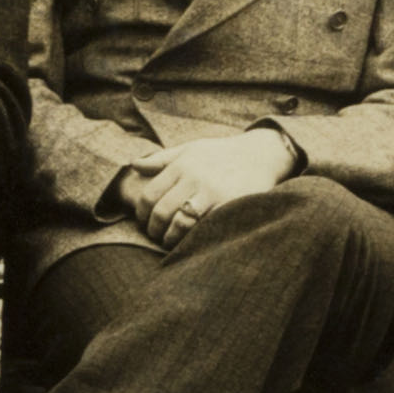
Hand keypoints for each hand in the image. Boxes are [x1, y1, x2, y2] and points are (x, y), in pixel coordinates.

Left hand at [136, 127, 297, 248]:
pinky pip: (205, 226)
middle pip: (162, 211)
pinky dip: (193, 238)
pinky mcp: (229, 205)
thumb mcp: (190, 149)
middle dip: (153, 229)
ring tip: (168, 242)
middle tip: (154, 235)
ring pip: (181, 222)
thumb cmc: (221, 153)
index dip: (141, 213)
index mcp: (180, 166)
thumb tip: (134, 165)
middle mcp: (193, 179)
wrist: (260, 155)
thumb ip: (161, 159)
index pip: (150, 194)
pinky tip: (190, 243)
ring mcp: (211, 193)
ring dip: (170, 237)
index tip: (143, 222)